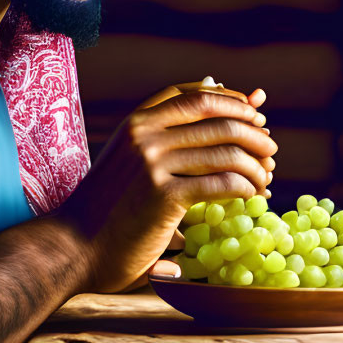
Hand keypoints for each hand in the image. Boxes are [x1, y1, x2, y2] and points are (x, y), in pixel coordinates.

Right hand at [58, 83, 276, 292]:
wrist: (72, 247)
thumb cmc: (104, 209)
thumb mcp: (126, 162)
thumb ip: (162, 144)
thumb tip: (218, 131)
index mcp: (135, 122)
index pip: (192, 95)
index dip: (229, 97)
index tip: (254, 109)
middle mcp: (144, 135)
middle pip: (216, 118)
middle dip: (253, 131)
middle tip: (270, 148)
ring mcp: (153, 163)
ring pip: (225, 151)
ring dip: (256, 163)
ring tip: (266, 178)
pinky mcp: (164, 196)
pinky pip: (221, 183)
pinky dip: (245, 188)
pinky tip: (252, 196)